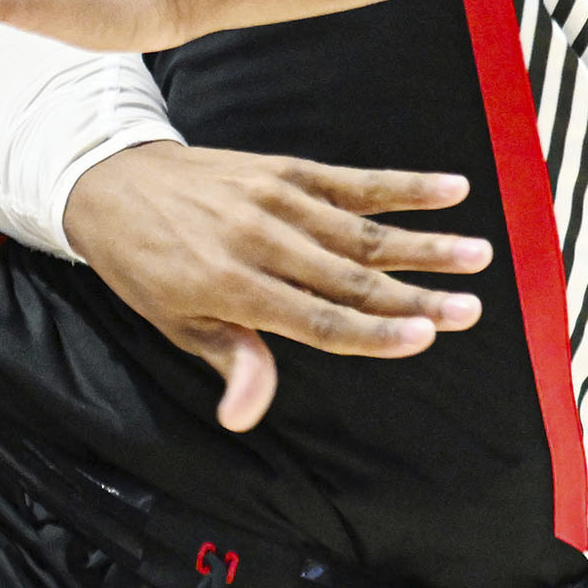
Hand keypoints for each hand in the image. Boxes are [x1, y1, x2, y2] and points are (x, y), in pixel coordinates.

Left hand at [63, 145, 489, 430]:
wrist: (110, 180)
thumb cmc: (145, 265)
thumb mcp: (174, 323)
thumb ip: (230, 359)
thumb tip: (247, 418)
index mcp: (229, 285)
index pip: (316, 320)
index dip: (372, 333)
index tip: (425, 338)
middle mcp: (258, 240)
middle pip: (350, 276)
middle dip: (415, 295)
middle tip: (472, 310)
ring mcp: (274, 200)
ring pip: (361, 229)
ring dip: (424, 242)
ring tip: (477, 254)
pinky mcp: (283, 170)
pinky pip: (351, 180)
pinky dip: (402, 186)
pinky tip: (451, 189)